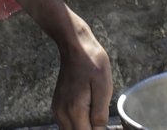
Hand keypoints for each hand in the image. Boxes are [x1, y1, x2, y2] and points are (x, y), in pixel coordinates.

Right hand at [53, 13, 112, 129]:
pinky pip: (68, 124)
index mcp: (75, 110)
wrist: (75, 46)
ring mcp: (58, 110)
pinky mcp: (58, 106)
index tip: (108, 127)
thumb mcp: (104, 86)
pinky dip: (79, 125)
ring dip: (85, 129)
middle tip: (105, 124)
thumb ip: (100, 113)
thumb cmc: (92, 62)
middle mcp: (62, 113)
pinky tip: (90, 116)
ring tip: (99, 121)